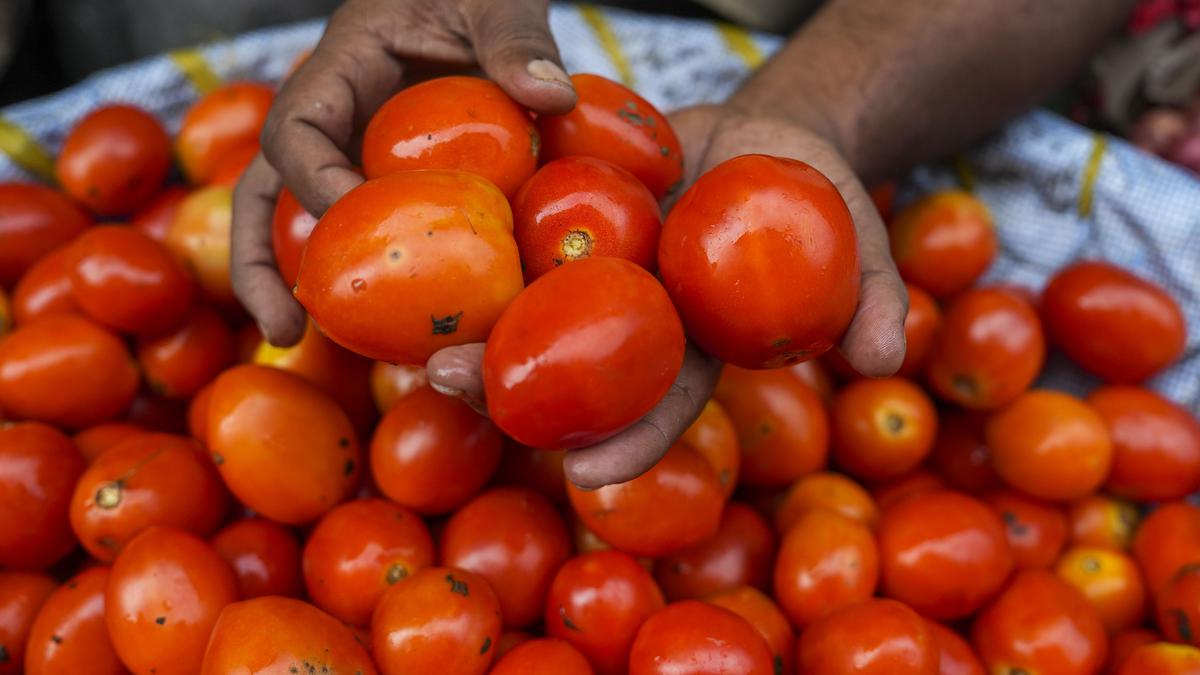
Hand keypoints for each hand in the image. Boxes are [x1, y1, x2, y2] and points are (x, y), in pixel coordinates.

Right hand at [231, 0, 575, 345]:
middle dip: (262, 262)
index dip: (312, 181)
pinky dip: (370, 274)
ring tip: (301, 349)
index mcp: (344, 67)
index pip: (299, 129)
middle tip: (285, 331)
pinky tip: (392, 332)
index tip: (352, 222)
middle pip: (267, 191)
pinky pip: (368, 228)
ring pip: (300, 220)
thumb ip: (516, 38)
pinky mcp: (388, 176)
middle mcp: (335, 116)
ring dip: (294, 284)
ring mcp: (356, 150)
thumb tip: (549, 98)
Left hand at [428, 104, 907, 488]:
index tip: (588, 475)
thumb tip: (882, 356)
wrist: (764, 130)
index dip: (630, 440)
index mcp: (694, 343)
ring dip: (469, 326)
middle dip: (510, 387)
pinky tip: (417, 243)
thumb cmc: (817, 190)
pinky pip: (515, 231)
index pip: (661, 402)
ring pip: (525, 311)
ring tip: (414, 338)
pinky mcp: (566, 215)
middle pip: (569, 367)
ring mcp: (594, 270)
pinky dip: (471, 243)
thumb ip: (871, 291)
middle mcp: (633, 319)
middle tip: (452, 387)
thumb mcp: (857, 230)